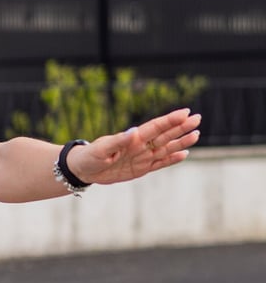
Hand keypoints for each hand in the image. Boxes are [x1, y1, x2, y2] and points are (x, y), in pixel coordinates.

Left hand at [66, 108, 201, 185]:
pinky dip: (172, 159)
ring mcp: (142, 157)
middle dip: (181, 127)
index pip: (155, 127)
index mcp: (133, 138)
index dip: (170, 120)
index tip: (185, 112)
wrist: (84, 169)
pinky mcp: (141, 169)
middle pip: (165, 135)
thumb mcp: (101, 149)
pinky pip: (159, 164)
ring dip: (181, 142)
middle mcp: (141, 146)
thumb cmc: (90, 156)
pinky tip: (184, 154)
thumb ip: (118, 141)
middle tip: (198, 118)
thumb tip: (134, 132)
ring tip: (196, 134)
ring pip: (166, 149)